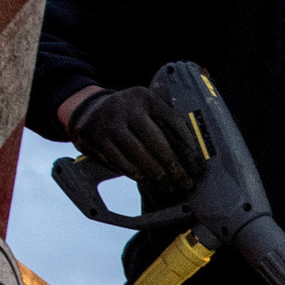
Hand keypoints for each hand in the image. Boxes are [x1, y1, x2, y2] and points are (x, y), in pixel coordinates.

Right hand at [70, 85, 201, 193]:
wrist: (87, 109)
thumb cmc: (127, 115)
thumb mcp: (145, 108)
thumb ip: (164, 122)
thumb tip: (191, 154)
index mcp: (144, 97)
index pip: (173, 121)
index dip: (188, 147)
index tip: (197, 166)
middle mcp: (126, 107)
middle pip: (156, 142)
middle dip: (174, 168)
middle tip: (186, 184)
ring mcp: (108, 123)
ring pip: (138, 156)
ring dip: (157, 176)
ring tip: (170, 188)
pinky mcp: (94, 139)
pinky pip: (121, 163)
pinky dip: (137, 175)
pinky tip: (148, 183)